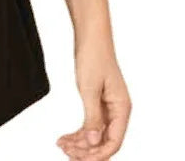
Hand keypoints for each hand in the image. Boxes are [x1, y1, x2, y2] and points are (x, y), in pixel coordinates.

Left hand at [57, 35, 130, 158]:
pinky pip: (90, 125)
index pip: (114, 142)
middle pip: (105, 141)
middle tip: (67, 153)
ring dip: (80, 143)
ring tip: (62, 146)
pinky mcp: (98, 103)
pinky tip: (65, 137)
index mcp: (122, 109)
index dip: (98, 154)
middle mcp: (118, 111)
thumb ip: (92, 117)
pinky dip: (78, 133)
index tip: (79, 158)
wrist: (91, 37)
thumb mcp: (89, 89)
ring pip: (96, 135)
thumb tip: (93, 142)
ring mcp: (108, 108)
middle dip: (86, 151)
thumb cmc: (94, 57)